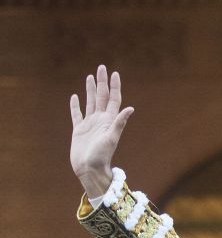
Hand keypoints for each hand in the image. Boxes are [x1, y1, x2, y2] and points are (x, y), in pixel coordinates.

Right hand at [70, 65, 133, 198]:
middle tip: (101, 67)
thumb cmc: (102, 156)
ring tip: (90, 77)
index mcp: (109, 120)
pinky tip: (75, 97)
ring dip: (89, 90)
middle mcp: (100, 120)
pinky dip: (75, 105)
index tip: (114, 73)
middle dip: (101, 82)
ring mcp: (89, 124)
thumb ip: (119, 122)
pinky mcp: (79, 130)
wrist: (89, 170)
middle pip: (101, 96)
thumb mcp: (112, 138)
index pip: (113, 99)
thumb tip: (131, 108)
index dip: (114, 86)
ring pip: (90, 102)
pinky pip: (77, 114)